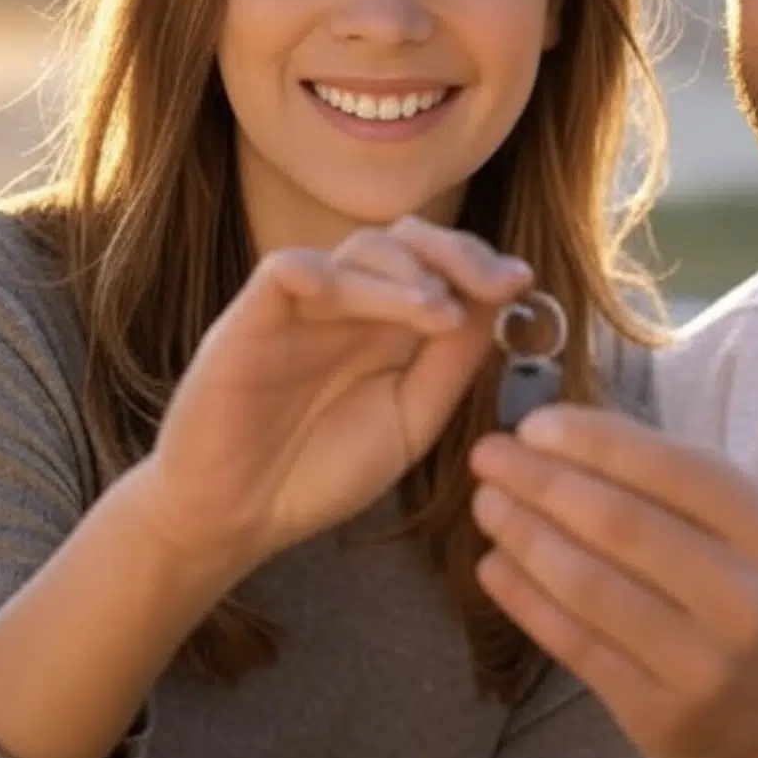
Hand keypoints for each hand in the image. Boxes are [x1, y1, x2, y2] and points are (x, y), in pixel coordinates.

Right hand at [128, 217, 531, 573]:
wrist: (234, 519)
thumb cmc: (320, 472)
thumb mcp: (410, 422)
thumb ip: (451, 366)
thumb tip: (499, 308)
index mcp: (389, 324)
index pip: (439, 263)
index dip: (481, 264)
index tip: (522, 282)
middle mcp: (349, 304)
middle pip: (406, 239)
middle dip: (458, 253)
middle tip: (497, 283)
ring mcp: (299, 307)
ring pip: (359, 250)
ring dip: (408, 273)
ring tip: (440, 314)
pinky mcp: (249, 318)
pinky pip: (289, 271)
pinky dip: (332, 275)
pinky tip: (366, 303)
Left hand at [468, 406, 757, 757]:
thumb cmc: (756, 598)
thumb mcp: (750, 534)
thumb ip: (675, 485)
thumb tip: (569, 433)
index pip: (674, 470)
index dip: (595, 441)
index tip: (534, 424)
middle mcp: (743, 600)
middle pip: (622, 525)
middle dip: (542, 481)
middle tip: (488, 454)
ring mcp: (702, 665)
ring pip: (590, 587)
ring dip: (524, 536)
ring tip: (486, 503)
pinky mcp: (659, 715)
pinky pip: (575, 646)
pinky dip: (525, 600)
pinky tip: (493, 566)